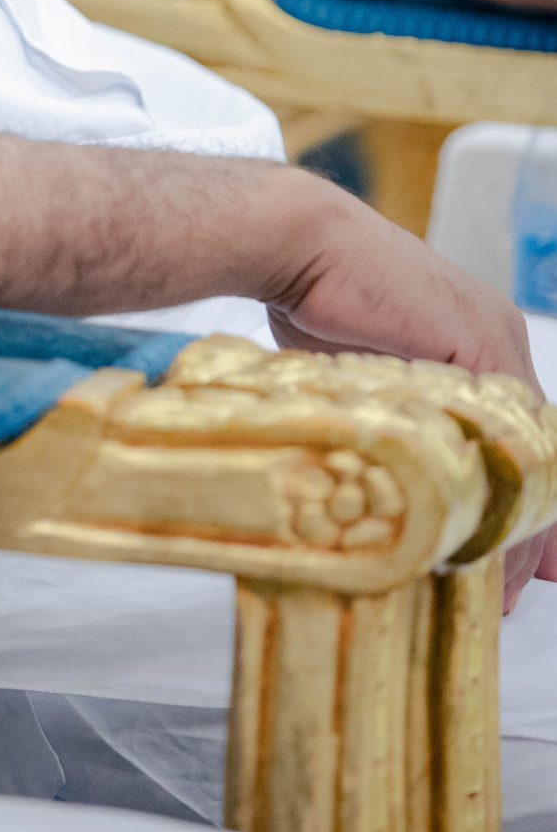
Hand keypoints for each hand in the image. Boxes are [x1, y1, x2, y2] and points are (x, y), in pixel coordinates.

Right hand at [265, 178, 549, 600]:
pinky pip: (510, 433)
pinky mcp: (480, 340)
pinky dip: (501, 493)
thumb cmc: (314, 304)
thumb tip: (400, 487)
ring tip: (503, 580)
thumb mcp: (368, 382)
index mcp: (477, 348)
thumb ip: (402, 425)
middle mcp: (498, 341)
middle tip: (521, 585)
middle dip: (531, 526)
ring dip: (518, 521)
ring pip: (527, 449)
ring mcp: (494, 340)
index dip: (524, 506)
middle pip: (532, 452)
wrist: (299, 246)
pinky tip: (484, 535)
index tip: (529, 563)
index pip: (517, 443)